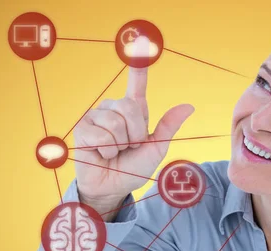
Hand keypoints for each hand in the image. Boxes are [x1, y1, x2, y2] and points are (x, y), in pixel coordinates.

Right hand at [73, 66, 194, 204]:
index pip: (137, 84)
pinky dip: (107, 150)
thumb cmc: (133, 168)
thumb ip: (168, 127)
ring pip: (115, 123)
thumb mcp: (156, 148)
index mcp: (133, 111)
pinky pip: (101, 135)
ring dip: (120, 144)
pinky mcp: (82, 128)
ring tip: (114, 152)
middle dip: (135, 134)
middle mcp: (113, 109)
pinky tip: (101, 154)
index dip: (139, 66)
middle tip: (128, 147)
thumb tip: (188, 106)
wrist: (114, 188)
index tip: (142, 42)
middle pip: (130, 107)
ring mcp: (96, 117)